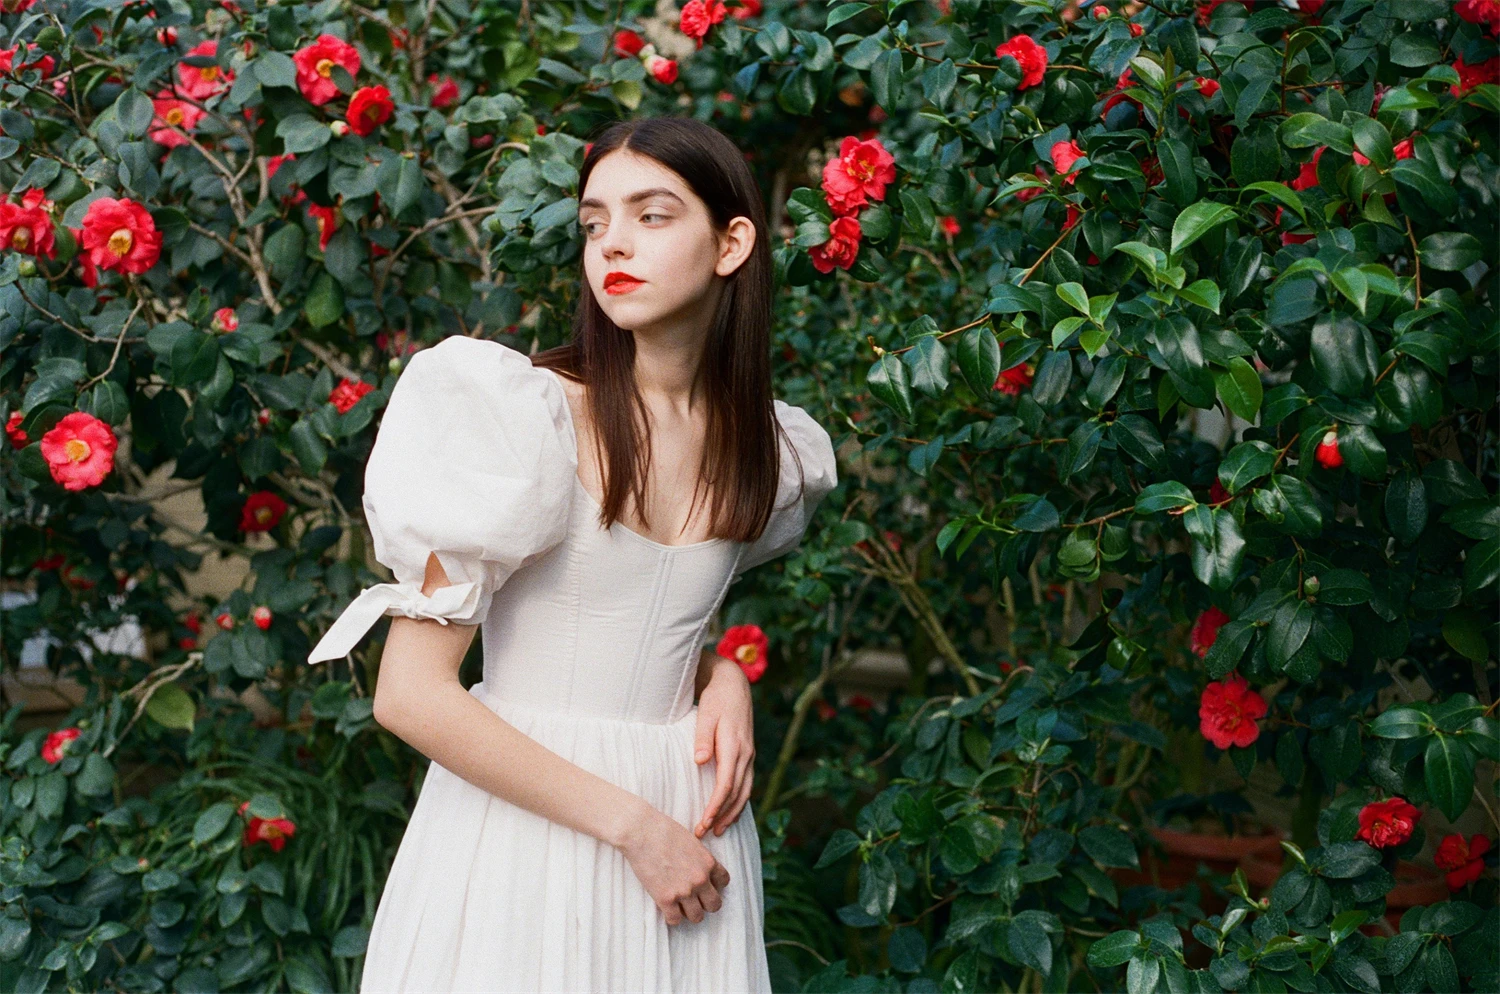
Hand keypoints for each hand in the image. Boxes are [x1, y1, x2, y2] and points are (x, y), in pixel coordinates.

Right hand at [617, 805, 730, 925]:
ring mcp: (684, 891)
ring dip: (690, 912)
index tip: (706, 884)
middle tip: (696, 899)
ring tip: (682, 907)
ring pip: (697, 917)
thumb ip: (699, 858)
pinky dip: (672, 917)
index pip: (724, 881)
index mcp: (708, 862)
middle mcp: (700, 879)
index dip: (715, 884)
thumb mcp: (691, 841)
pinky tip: (668, 909)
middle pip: (714, 904)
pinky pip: (675, 920)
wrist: (642, 832)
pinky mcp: (665, 899)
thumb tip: (700, 868)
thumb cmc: (664, 830)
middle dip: (706, 903)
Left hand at [692, 660, 754, 838]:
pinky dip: (739, 802)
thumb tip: (699, 761)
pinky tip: (730, 813)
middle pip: (737, 793)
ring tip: (718, 831)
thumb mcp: (705, 714)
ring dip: (732, 813)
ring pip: (745, 792)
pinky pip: (746, 784)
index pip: (726, 784)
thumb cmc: (716, 699)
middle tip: (703, 833)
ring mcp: (749, 755)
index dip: (715, 806)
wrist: (733, 685)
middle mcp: (746, 754)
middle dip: (721, 816)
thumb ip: (702, 738)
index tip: (704, 822)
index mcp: (734, 746)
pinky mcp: (748, 755)